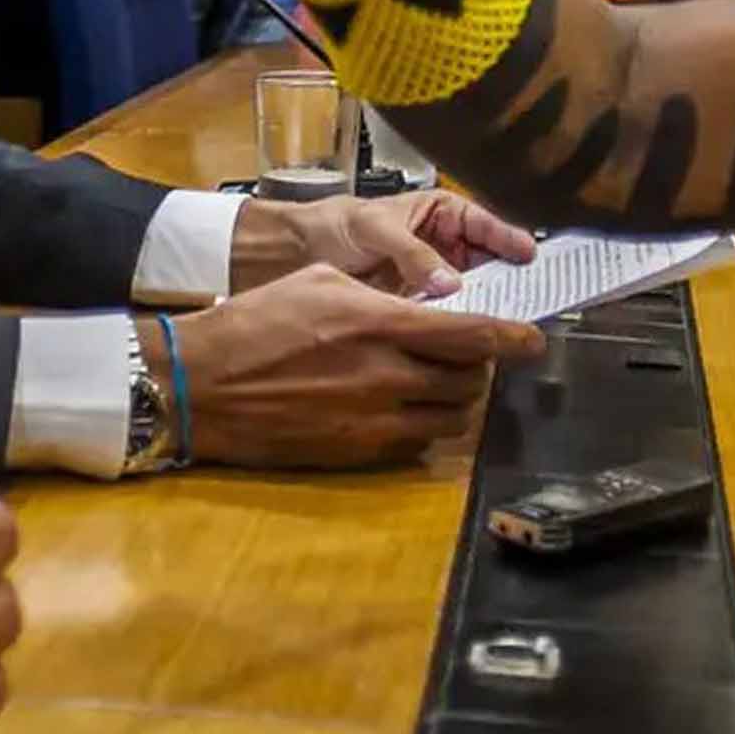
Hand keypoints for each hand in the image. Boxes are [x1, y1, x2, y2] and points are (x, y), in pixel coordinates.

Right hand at [161, 264, 544, 468]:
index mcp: (382, 325)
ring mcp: (373, 420)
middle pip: (469, 380)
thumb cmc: (258, 320)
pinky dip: (423, 426)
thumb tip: (426, 303)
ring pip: (451, 419)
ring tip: (439, 384)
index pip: (472, 335)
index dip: (513, 339)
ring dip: (456, 400)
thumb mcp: (324, 281)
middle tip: (469, 358)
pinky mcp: (356, 452)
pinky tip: (403, 409)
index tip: (535, 340)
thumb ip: (385, 294)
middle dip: (480, 368)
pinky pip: (415, 444)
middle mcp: (387, 376)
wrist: (198, 383)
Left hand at [230, 190, 538, 297]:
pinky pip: (444, 314)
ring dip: (482, 304)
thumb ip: (414, 254)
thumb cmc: (335, 226)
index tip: (531, 258)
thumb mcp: (375, 229)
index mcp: (443, 214)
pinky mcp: (418, 306)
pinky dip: (454, 324)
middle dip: (505, 279)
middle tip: (528, 297)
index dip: (510, 241)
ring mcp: (433, 278)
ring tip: (503, 321)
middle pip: (488, 262)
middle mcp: (446, 245)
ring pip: (471, 290)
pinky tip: (466, 338)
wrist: (289, 254)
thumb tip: (452, 284)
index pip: (486, 226)